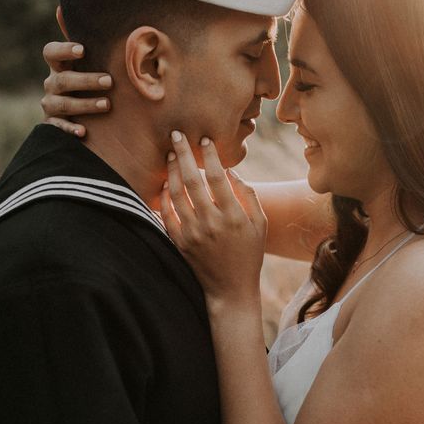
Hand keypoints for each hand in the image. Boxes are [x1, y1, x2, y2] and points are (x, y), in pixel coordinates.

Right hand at [40, 41, 113, 136]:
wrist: (88, 118)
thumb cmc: (95, 83)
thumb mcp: (95, 66)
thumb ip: (100, 46)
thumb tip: (108, 22)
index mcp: (59, 66)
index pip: (51, 52)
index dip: (64, 50)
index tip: (83, 50)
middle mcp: (52, 84)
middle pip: (62, 79)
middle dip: (86, 80)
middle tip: (109, 81)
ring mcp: (51, 105)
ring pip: (62, 104)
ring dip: (85, 104)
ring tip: (106, 105)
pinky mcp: (53, 124)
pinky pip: (57, 127)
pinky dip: (69, 129)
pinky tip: (83, 131)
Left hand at [160, 131, 266, 308]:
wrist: (230, 289)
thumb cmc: (249, 253)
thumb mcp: (259, 223)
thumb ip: (247, 195)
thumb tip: (229, 170)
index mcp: (233, 216)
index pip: (218, 177)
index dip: (210, 156)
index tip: (205, 140)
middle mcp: (211, 222)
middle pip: (192, 180)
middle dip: (183, 153)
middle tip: (177, 135)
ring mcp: (193, 233)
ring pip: (176, 193)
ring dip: (172, 170)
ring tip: (171, 154)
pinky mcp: (180, 242)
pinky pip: (166, 213)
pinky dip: (164, 195)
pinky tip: (166, 182)